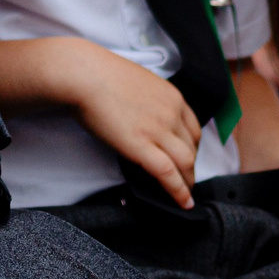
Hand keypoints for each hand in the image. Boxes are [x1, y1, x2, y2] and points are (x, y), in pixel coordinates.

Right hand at [66, 44, 201, 209]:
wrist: (84, 75)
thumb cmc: (100, 75)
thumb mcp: (137, 83)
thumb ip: (149, 100)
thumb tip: (144, 114)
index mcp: (172, 96)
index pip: (193, 128)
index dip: (193, 147)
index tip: (187, 157)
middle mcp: (172, 113)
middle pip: (192, 147)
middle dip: (191, 166)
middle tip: (185, 178)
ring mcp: (158, 130)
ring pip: (186, 162)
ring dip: (188, 182)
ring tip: (185, 195)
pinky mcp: (142, 147)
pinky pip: (168, 173)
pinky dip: (179, 191)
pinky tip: (183, 203)